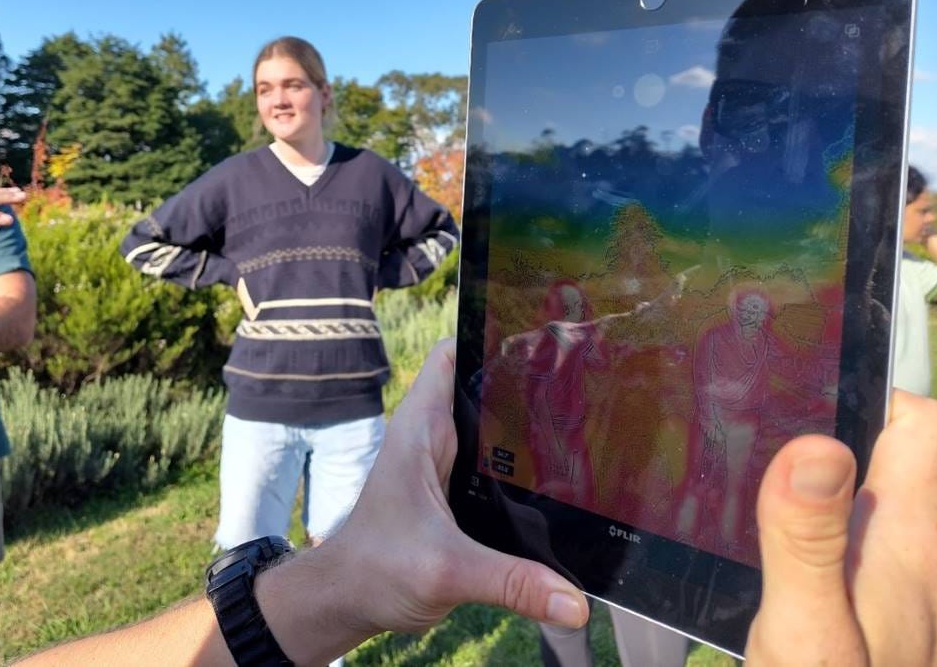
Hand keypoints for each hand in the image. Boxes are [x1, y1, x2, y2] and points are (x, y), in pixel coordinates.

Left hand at [328, 339, 588, 636]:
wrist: (349, 602)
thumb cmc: (375, 569)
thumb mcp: (447, 570)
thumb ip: (512, 582)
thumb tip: (575, 602)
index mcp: (422, 428)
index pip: (454, 354)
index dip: (492, 335)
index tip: (545, 335)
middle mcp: (435, 436)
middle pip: (485, 388)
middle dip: (529, 383)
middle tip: (586, 380)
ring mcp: (447, 463)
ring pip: (495, 428)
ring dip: (530, 428)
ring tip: (586, 421)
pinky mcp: (459, 493)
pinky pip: (499, 466)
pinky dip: (527, 468)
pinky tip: (565, 478)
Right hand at [745, 390, 936, 664]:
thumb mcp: (807, 632)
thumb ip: (807, 540)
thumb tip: (815, 446)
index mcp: (910, 540)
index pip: (922, 423)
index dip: (869, 398)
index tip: (801, 403)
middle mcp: (932, 559)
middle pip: (895, 465)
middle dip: (829, 447)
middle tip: (752, 454)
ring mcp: (923, 597)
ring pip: (880, 513)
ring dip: (826, 501)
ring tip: (758, 507)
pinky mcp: (907, 624)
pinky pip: (873, 558)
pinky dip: (833, 545)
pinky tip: (786, 571)